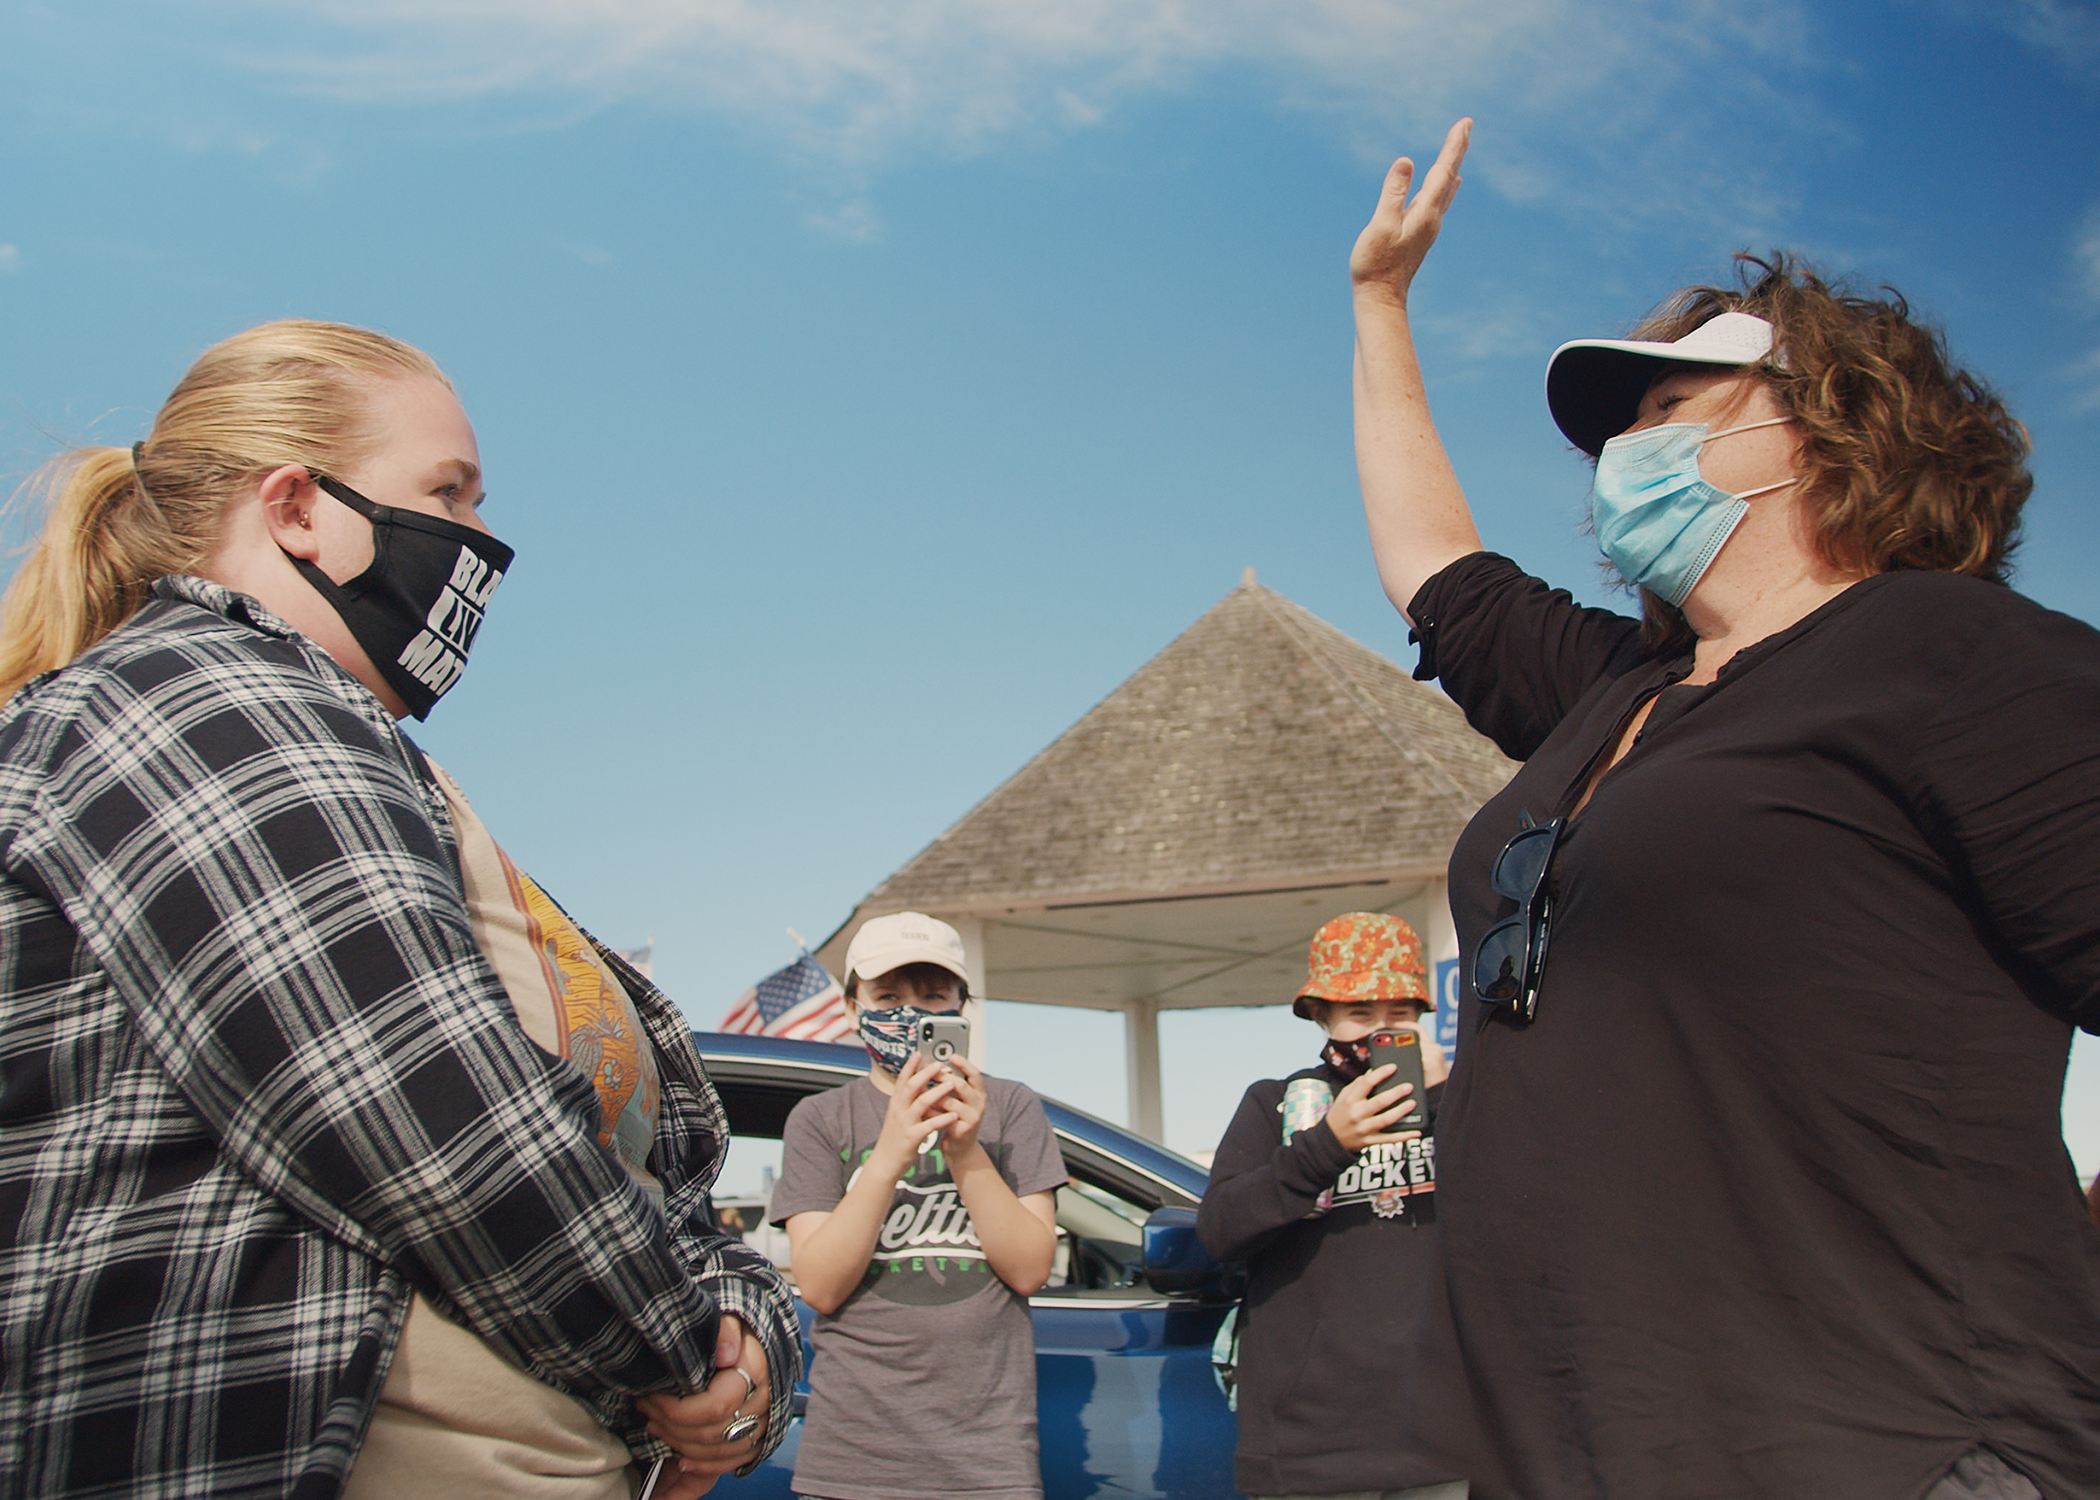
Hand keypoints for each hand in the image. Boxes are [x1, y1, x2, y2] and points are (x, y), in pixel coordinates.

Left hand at [635, 1314, 770, 1490]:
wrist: (761, 1337)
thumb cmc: (740, 1328)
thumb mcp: (731, 1316)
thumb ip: (725, 1329)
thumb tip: (725, 1353)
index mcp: (757, 1372)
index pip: (713, 1406)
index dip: (676, 1410)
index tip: (651, 1397)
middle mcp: (764, 1403)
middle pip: (712, 1432)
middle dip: (671, 1426)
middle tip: (646, 1409)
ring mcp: (764, 1423)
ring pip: (719, 1450)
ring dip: (681, 1445)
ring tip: (655, 1426)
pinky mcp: (760, 1436)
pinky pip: (733, 1461)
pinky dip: (706, 1466)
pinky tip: (682, 1461)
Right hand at [869, 1054, 959, 1178]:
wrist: (886, 1162)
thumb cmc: (895, 1137)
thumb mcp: (897, 1115)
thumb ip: (905, 1101)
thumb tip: (916, 1086)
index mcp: (895, 1103)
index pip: (902, 1080)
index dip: (910, 1066)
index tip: (919, 1053)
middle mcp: (898, 1110)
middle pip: (912, 1086)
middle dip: (926, 1074)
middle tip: (940, 1065)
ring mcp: (905, 1123)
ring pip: (921, 1103)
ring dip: (937, 1092)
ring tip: (951, 1084)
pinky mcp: (912, 1138)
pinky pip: (929, 1125)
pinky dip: (942, 1119)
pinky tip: (953, 1115)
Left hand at [930, 1055, 988, 1157]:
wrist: (960, 1147)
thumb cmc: (955, 1118)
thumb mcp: (958, 1099)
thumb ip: (951, 1085)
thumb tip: (933, 1065)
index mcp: (979, 1093)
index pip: (975, 1074)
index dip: (964, 1064)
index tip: (951, 1056)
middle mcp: (979, 1104)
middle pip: (961, 1085)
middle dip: (942, 1078)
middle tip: (929, 1073)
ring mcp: (972, 1118)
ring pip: (950, 1102)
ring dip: (933, 1096)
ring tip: (920, 1091)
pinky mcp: (962, 1130)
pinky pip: (943, 1117)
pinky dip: (931, 1112)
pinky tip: (922, 1110)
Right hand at [1325, 1063, 1419, 1151]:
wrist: (1332, 1139)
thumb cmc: (1340, 1113)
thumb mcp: (1343, 1096)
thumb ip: (1357, 1084)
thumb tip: (1373, 1072)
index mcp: (1350, 1100)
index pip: (1366, 1083)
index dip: (1380, 1073)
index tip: (1393, 1067)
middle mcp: (1357, 1114)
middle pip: (1379, 1102)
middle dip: (1396, 1093)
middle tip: (1409, 1086)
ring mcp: (1364, 1129)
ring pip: (1386, 1120)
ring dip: (1401, 1111)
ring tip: (1413, 1103)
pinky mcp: (1370, 1141)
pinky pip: (1390, 1139)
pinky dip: (1404, 1136)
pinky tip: (1416, 1131)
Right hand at [1349, 117, 1471, 306]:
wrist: (1380, 299)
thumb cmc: (1375, 264)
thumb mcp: (1381, 225)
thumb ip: (1393, 193)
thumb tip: (1406, 162)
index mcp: (1425, 212)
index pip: (1443, 170)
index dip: (1454, 145)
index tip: (1465, 122)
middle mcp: (1433, 218)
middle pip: (1449, 176)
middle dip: (1457, 149)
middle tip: (1467, 125)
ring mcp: (1429, 227)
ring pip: (1446, 188)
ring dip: (1452, 165)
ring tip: (1460, 148)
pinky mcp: (1421, 234)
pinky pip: (1440, 201)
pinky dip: (1446, 185)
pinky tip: (1451, 185)